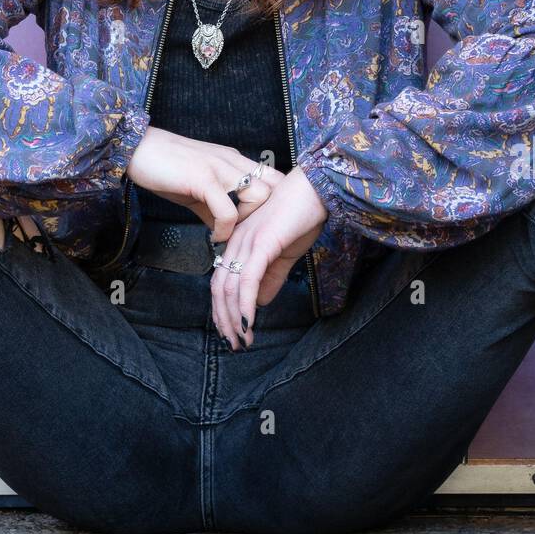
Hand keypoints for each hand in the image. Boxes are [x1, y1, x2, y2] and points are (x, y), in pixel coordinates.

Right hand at [126, 126, 283, 240]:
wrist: (137, 148)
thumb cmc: (165, 168)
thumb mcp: (197, 188)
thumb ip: (214, 207)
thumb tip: (224, 233)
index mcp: (234, 161)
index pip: (273, 177)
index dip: (274, 202)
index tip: (258, 224)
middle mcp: (233, 161)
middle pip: (274, 187)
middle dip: (265, 215)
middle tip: (244, 232)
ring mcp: (220, 168)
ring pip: (259, 196)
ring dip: (248, 222)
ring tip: (230, 234)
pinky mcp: (203, 178)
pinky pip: (228, 210)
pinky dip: (225, 229)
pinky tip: (214, 236)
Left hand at [210, 165, 328, 350]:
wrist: (316, 189)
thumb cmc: (302, 215)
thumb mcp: (285, 253)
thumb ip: (271, 277)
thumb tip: (258, 302)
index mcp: (239, 243)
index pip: (221, 281)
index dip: (223, 309)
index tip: (230, 331)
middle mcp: (236, 243)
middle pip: (218, 288)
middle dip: (223, 320)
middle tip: (233, 344)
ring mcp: (247, 243)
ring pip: (229, 288)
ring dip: (233, 319)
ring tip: (241, 341)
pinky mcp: (261, 244)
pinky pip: (247, 281)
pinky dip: (244, 306)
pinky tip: (248, 323)